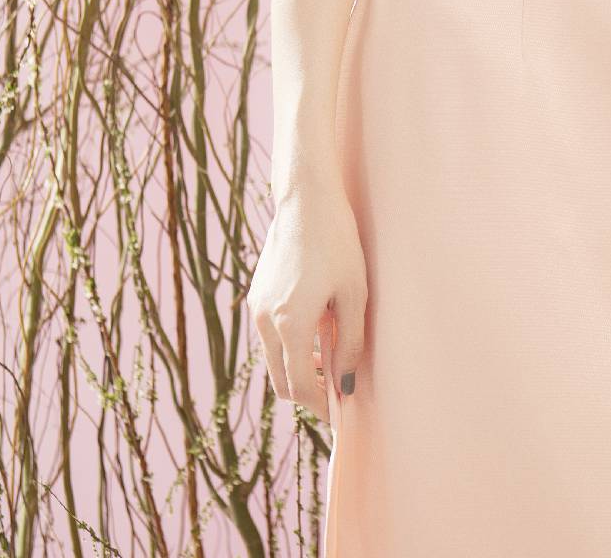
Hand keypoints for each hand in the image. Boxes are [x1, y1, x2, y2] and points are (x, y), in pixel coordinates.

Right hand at [246, 173, 367, 411]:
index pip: (300, 386)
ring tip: (332, 357)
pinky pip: (269, 337)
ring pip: (274, 359)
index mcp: (289, 325)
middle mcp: (264, 321)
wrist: (305, 200)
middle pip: (281, 381)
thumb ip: (349, 343)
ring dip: (299, 368)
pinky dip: (289, 346)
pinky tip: (317, 329)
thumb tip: (345, 384)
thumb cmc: (337, 242)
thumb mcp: (354, 293)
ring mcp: (256, 307)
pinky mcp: (256, 295)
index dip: (321, 404)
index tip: (341, 411)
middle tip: (337, 392)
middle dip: (308, 393)